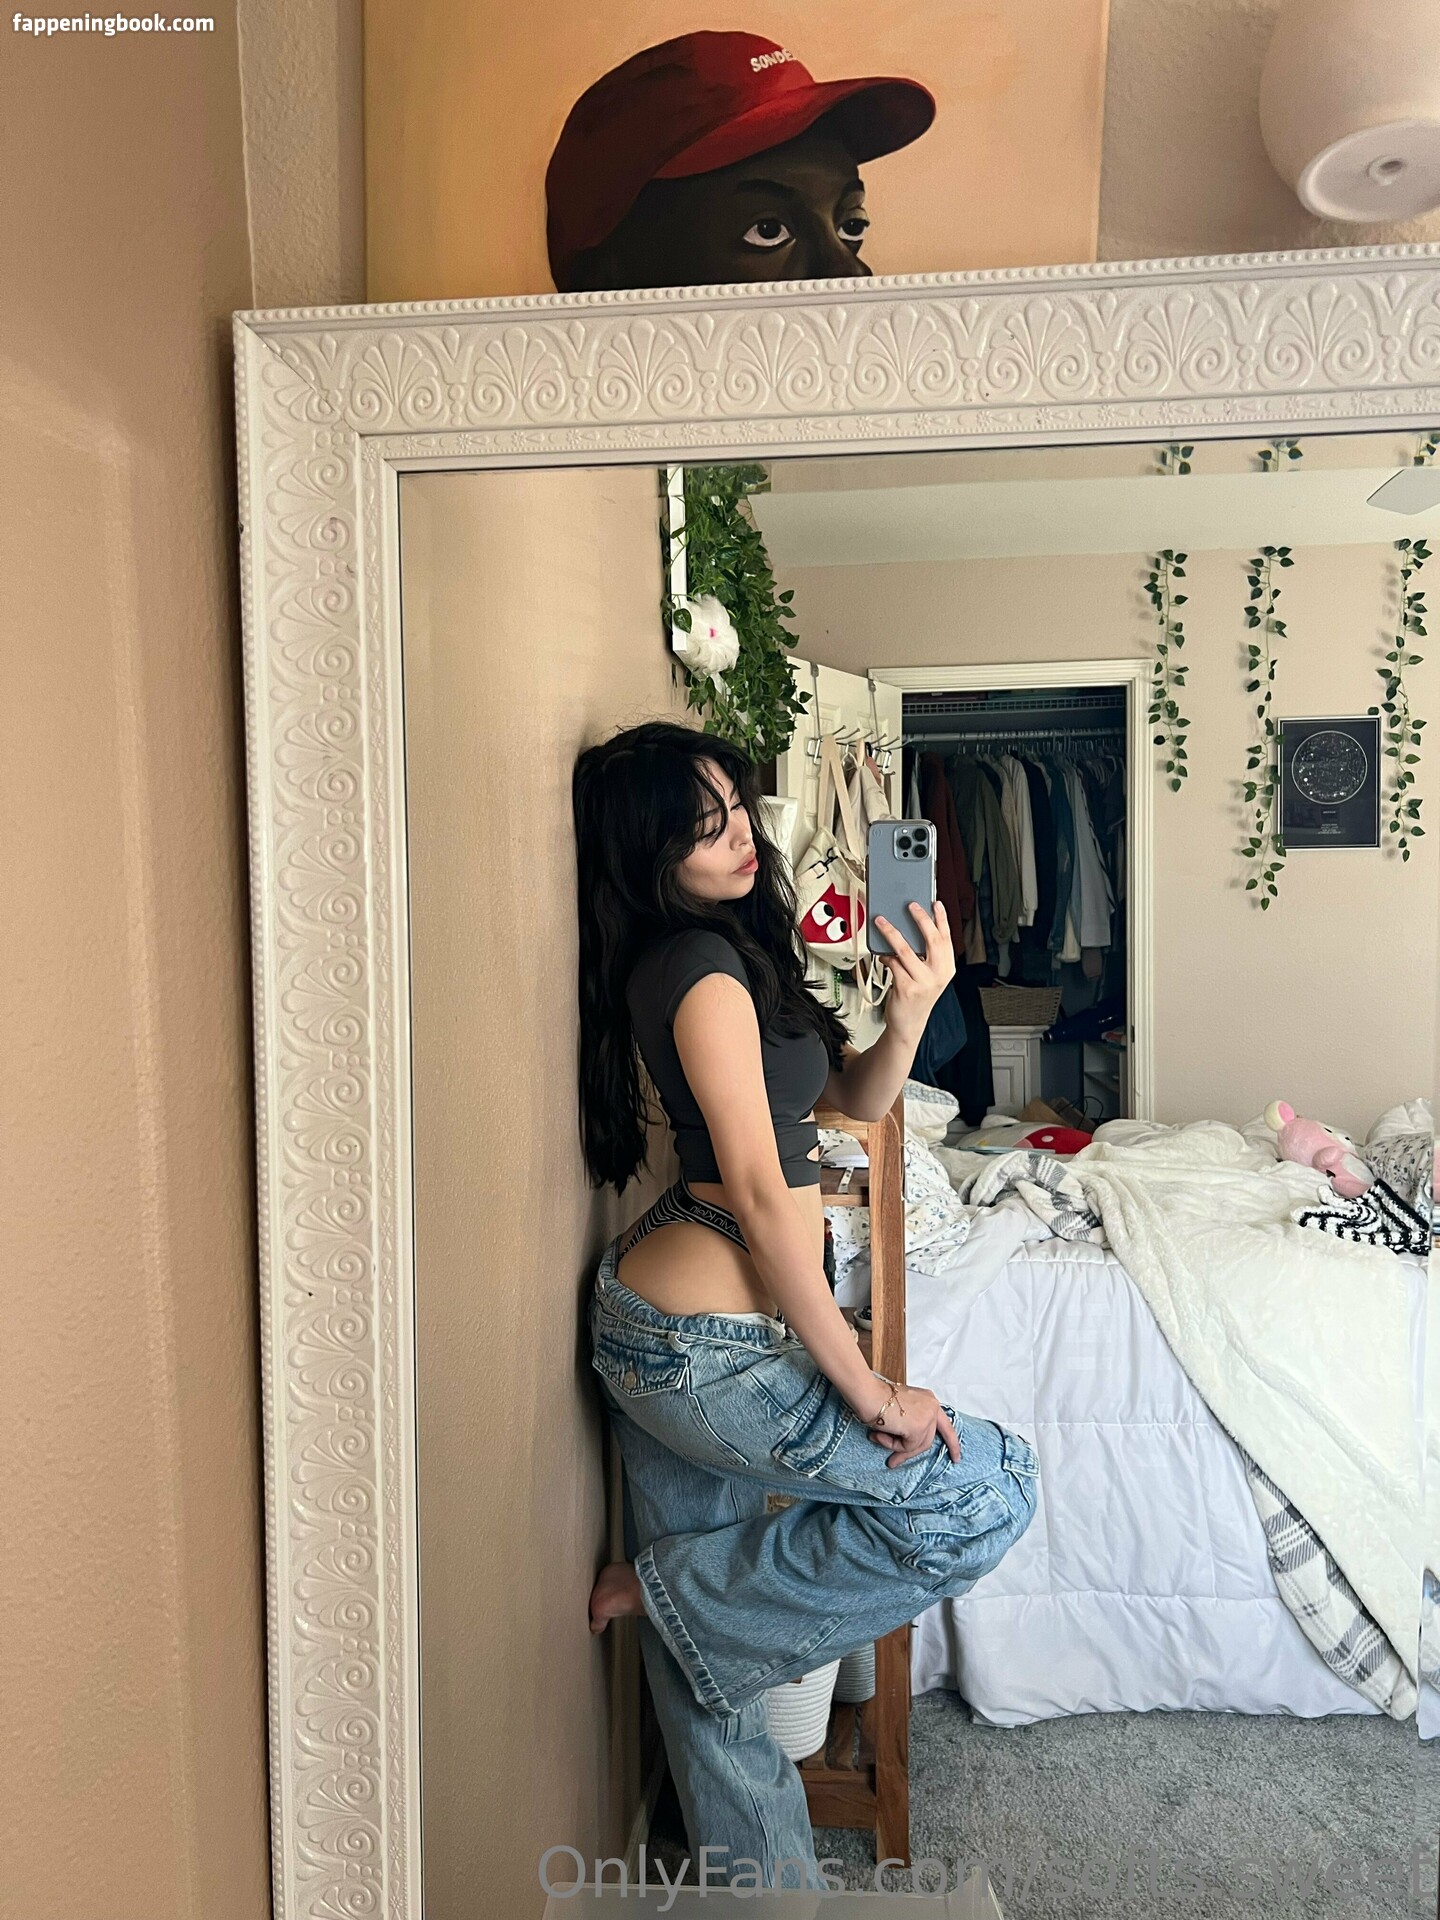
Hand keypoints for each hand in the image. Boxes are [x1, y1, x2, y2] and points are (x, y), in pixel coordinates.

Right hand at [865, 1381, 961, 1469]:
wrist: (867, 1392)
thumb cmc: (875, 1397)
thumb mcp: (899, 1409)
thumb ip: (909, 1423)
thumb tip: (906, 1447)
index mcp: (928, 1399)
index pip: (945, 1425)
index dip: (952, 1442)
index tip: (956, 1457)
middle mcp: (932, 1406)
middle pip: (927, 1439)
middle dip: (908, 1452)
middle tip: (893, 1462)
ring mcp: (927, 1417)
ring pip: (917, 1445)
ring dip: (896, 1446)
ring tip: (877, 1438)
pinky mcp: (919, 1428)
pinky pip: (907, 1447)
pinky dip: (892, 1445)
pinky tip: (880, 1434)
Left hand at [871, 899, 955, 1043]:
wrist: (908, 1025)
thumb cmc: (916, 998)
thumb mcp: (928, 977)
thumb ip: (925, 956)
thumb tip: (908, 930)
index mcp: (947, 969)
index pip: (946, 938)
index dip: (942, 919)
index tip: (935, 903)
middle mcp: (938, 975)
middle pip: (931, 940)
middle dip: (920, 919)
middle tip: (910, 905)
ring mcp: (923, 982)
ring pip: (905, 950)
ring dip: (891, 932)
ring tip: (882, 922)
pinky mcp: (906, 988)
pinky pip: (893, 964)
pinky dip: (885, 956)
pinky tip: (882, 954)